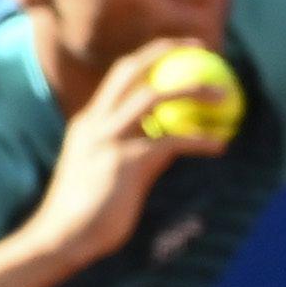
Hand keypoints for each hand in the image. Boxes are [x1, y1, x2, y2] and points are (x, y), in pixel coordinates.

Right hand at [20, 37, 223, 270]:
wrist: (60, 238)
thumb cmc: (83, 212)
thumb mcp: (99, 170)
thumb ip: (124, 151)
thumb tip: (158, 145)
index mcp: (89, 121)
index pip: (120, 76)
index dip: (150, 57)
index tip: (179, 51)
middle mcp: (96, 122)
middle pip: (132, 70)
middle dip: (166, 50)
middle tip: (201, 48)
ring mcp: (109, 139)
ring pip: (156, 96)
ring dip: (194, 90)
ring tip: (225, 97)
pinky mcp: (127, 162)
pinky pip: (173, 142)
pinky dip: (200, 140)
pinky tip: (220, 146)